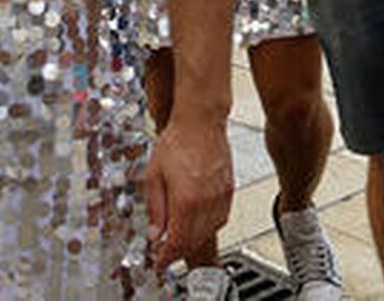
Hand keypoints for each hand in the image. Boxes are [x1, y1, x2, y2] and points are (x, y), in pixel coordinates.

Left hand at [145, 115, 232, 268]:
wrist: (200, 121)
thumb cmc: (177, 141)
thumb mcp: (154, 176)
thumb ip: (155, 208)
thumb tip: (155, 233)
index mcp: (186, 199)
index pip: (178, 241)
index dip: (167, 256)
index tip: (159, 262)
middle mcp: (207, 201)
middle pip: (194, 240)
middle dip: (179, 252)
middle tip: (166, 253)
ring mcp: (220, 195)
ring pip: (210, 231)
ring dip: (195, 241)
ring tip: (181, 240)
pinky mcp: (229, 189)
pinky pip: (222, 218)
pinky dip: (209, 227)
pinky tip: (198, 224)